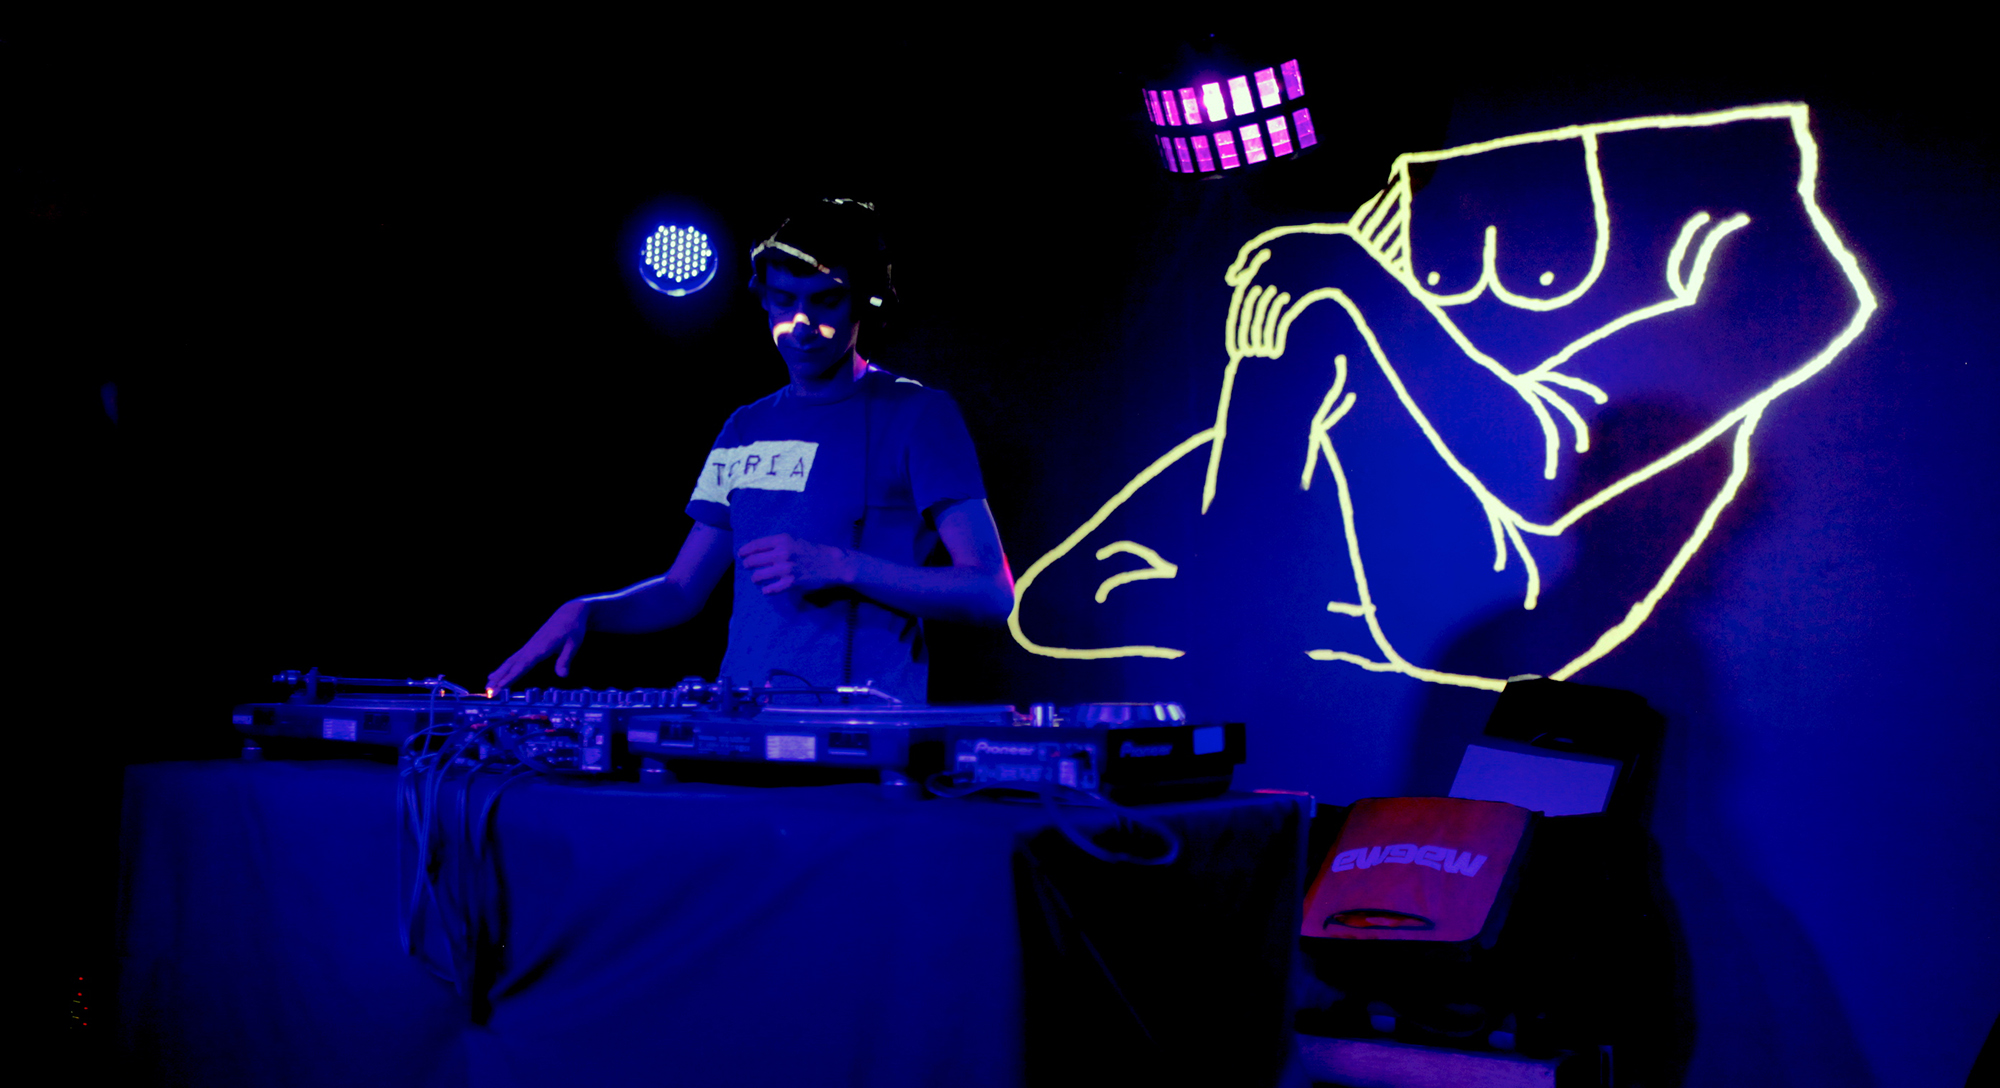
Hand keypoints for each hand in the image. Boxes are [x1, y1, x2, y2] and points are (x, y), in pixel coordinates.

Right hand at [486, 599, 591, 690]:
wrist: (569, 612)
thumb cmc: (573, 628)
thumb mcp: (574, 644)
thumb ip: (566, 660)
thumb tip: (562, 676)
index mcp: (541, 647)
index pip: (524, 665)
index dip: (512, 676)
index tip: (501, 685)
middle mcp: (531, 647)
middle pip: (512, 665)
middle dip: (500, 678)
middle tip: (488, 692)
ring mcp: (529, 646)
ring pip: (510, 661)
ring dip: (498, 673)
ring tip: (487, 685)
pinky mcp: (529, 647)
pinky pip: (514, 658)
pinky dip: (504, 667)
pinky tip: (496, 674)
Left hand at [737, 533, 852, 595]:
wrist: (833, 564)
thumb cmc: (814, 550)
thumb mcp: (796, 540)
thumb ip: (779, 543)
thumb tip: (759, 549)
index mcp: (783, 540)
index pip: (756, 545)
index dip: (745, 550)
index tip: (741, 554)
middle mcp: (782, 553)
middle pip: (754, 560)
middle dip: (748, 564)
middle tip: (747, 566)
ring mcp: (786, 569)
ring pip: (759, 575)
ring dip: (756, 578)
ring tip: (756, 578)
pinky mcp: (791, 582)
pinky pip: (771, 589)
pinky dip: (767, 590)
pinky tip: (766, 589)